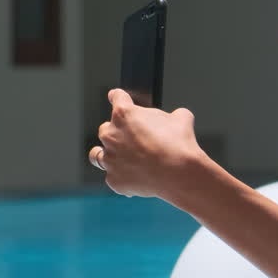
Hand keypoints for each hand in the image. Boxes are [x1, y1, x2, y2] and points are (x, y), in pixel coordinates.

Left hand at [89, 89, 204, 198]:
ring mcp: (110, 159)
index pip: (117, 97)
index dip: (120, 97)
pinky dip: (122, 177)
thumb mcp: (181, 118)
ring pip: (97, 155)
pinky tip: (136, 177)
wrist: (179, 175)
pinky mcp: (113, 180)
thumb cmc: (179, 145)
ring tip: (118, 158)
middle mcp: (111, 135)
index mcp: (124, 114)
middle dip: (118, 132)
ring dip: (107, 154)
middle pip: (106, 128)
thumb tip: (176, 118)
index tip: (119, 98)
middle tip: (134, 138)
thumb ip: (172, 115)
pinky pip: (113, 177)